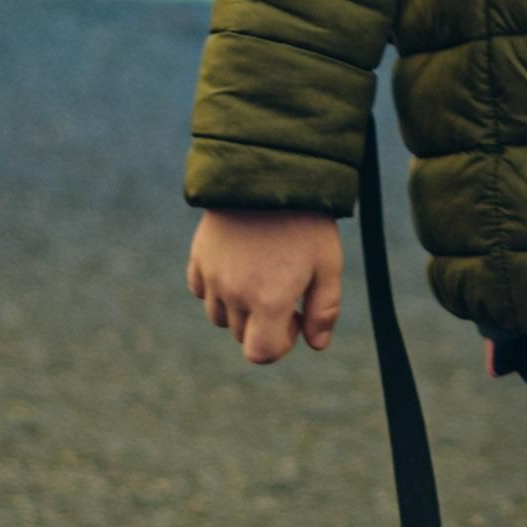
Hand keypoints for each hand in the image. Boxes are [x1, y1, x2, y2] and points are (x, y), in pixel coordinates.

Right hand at [188, 207, 344, 364]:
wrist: (269, 172)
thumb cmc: (306, 220)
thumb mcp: (328, 264)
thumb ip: (324, 310)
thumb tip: (316, 344)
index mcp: (269, 301)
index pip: (260, 353)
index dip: (280, 344)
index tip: (293, 316)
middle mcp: (234, 294)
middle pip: (241, 334)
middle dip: (263, 323)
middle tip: (283, 288)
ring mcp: (213, 275)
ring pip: (219, 316)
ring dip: (239, 308)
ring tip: (260, 275)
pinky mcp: (198, 257)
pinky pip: (201, 290)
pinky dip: (217, 288)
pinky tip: (238, 265)